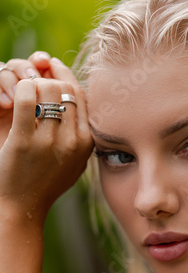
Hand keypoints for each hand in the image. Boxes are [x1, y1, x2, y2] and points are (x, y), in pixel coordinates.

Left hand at [0, 56, 92, 224]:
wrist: (24, 207)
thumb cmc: (48, 183)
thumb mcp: (76, 162)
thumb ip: (83, 135)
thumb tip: (79, 102)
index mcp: (87, 142)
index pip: (80, 95)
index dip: (65, 75)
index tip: (52, 66)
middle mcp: (73, 141)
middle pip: (64, 88)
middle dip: (47, 78)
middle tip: (34, 79)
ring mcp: (49, 141)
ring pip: (46, 89)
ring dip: (32, 83)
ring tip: (24, 90)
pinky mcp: (25, 142)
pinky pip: (27, 98)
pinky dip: (21, 89)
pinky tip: (15, 95)